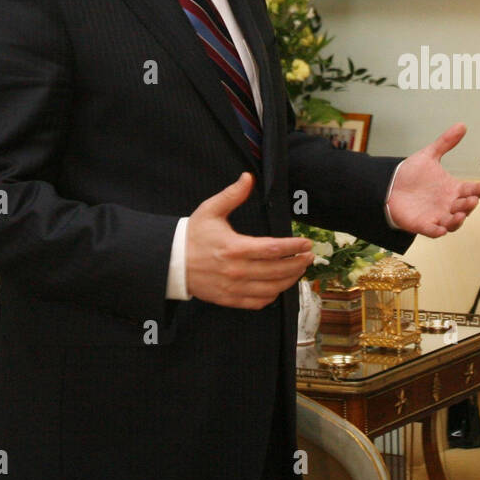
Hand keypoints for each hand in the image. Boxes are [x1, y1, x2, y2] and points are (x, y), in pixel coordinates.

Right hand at [185, 173, 312, 308]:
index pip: (273, 249)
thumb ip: (232, 194)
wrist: (170, 262)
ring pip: (271, 289)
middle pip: (278, 271)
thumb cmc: (192, 235)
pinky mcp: (229, 299)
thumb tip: (248, 177)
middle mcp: (236, 270)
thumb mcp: (210, 210)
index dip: (294, 247)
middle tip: (309, 256)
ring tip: (299, 270)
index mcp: (235, 248)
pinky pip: (258, 302)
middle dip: (298, 264)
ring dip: (290, 280)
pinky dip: (272, 296)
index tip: (306, 243)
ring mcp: (233, 287)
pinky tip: (279, 286)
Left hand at [386, 123, 479, 237]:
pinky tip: (441, 229)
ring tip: (459, 215)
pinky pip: (433, 231)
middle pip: (464, 207)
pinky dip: (438, 231)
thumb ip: (445, 142)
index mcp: (453, 189)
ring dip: (457, 220)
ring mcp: (437, 215)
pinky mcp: (423, 224)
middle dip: (469, 205)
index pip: (470, 190)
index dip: (478, 189)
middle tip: (471, 199)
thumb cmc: (412, 173)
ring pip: (453, 222)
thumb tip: (462, 125)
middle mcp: (448, 204)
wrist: (389, 186)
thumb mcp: (429, 155)